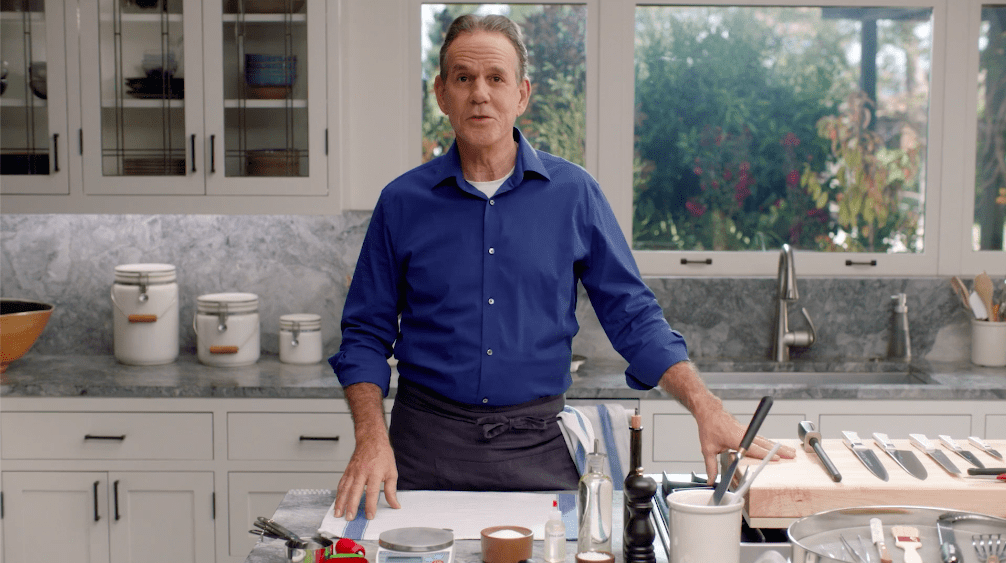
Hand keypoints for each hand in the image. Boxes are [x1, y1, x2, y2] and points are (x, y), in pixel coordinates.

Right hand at [335, 382, 401, 519]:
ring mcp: (353, 471)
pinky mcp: (347, 471)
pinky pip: (341, 484)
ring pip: (345, 489)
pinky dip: (338, 494)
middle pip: (355, 491)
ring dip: (340, 502)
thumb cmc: (382, 455)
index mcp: (375, 472)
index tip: (369, 515)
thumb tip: (395, 505)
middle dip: (351, 506)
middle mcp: (362, 472)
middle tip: (350, 518)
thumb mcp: (392, 472)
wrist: (371, 439)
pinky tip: (337, 503)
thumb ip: (392, 490)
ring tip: (338, 514)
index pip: (372, 492)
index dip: (370, 505)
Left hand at [692, 404, 795, 484]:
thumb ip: (710, 466)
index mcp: (735, 439)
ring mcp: (746, 430)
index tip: (777, 458)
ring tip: (790, 451)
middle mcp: (743, 433)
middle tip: (792, 455)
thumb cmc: (708, 428)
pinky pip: (761, 437)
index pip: (753, 448)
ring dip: (777, 445)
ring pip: (764, 439)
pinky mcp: (746, 429)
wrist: (709, 411)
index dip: (765, 454)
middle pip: (764, 443)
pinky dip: (770, 442)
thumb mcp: (707, 449)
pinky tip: (777, 446)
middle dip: (779, 449)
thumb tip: (710, 480)